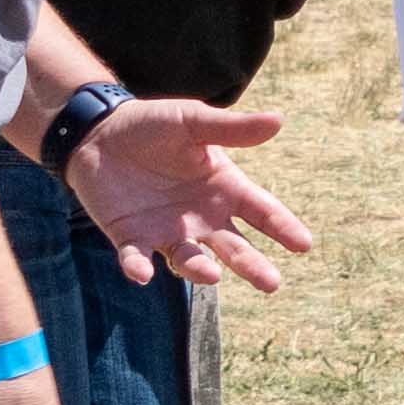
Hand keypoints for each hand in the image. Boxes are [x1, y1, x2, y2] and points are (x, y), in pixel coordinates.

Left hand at [63, 103, 315, 292]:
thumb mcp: (193, 122)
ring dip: (199, 269)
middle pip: (234, 246)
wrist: (99, 133)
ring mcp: (167, 230)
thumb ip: (232, 128)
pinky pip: (136, 257)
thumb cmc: (154, 124)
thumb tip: (279, 120)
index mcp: (224, 188)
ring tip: (213, 275)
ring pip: (189, 259)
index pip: (262, 211)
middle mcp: (201, 216)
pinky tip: (142, 273)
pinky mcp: (130, 237)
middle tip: (271, 284)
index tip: (304, 245)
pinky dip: (138, 267)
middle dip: (252, 265)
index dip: (283, 227)